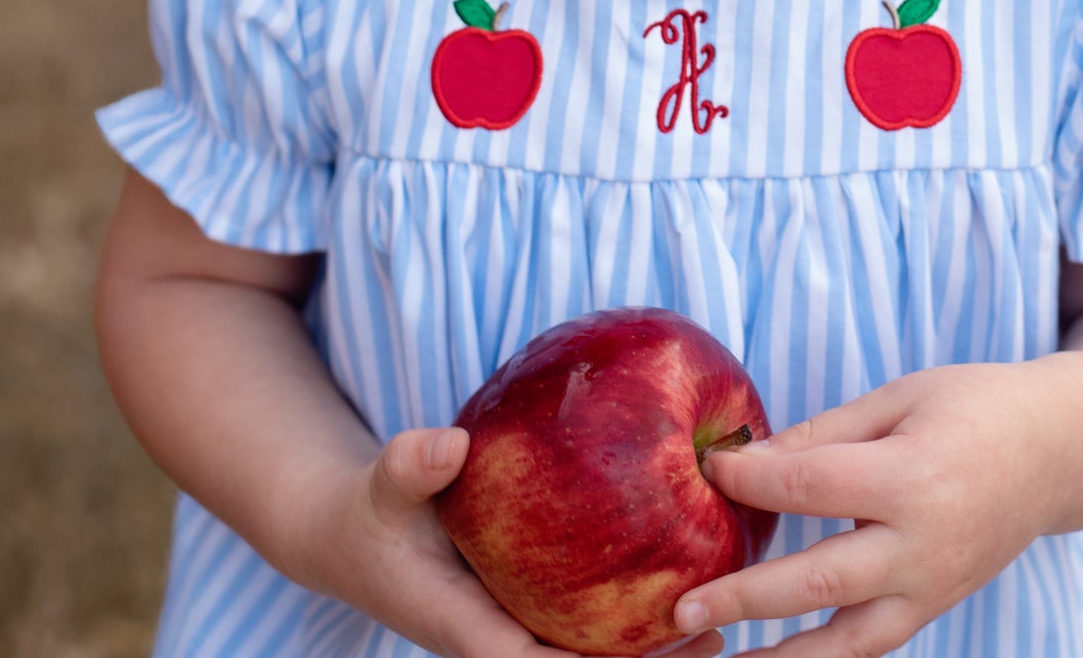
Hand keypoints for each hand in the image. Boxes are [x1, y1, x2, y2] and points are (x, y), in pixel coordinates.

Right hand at [307, 426, 725, 657]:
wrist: (361, 536)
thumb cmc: (376, 512)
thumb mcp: (385, 483)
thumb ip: (410, 465)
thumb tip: (449, 445)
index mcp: (467, 630)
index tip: (650, 650)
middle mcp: (500, 640)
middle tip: (715, 637)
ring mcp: (517, 629)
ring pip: (588, 654)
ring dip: (648, 650)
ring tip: (722, 630)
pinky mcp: (529, 611)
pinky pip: (584, 622)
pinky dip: (629, 615)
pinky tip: (686, 579)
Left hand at [671, 364, 1069, 656]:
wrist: (1057, 453)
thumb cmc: (972, 407)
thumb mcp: (899, 397)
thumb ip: (825, 433)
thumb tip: (750, 459)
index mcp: (912, 477)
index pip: (811, 487)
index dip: (750, 479)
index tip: (706, 469)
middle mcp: (923, 547)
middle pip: (819, 581)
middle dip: (745, 597)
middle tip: (682, 607)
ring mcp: (933, 589)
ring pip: (847, 642)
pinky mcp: (936, 610)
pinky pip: (873, 645)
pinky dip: (825, 657)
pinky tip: (777, 657)